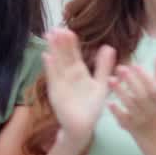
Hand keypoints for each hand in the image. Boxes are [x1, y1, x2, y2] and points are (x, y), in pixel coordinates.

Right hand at [42, 28, 114, 146]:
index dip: (71, 43)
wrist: (82, 126)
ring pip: (57, 63)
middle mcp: (68, 75)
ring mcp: (60, 82)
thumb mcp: (101, 84)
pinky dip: (50, 67)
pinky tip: (47, 56)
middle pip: (63, 56)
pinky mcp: (55, 91)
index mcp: (79, 73)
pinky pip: (53, 77)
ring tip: (49, 36)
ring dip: (53, 50)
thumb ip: (104, 67)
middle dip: (59, 43)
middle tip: (55, 28)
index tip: (67, 30)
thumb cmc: (91, 107)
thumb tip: (109, 47)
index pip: (74, 55)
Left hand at [109, 56, 155, 138]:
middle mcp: (150, 108)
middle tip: (120, 68)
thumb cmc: (152, 102)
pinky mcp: (128, 124)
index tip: (135, 65)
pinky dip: (116, 111)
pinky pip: (123, 118)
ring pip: (131, 105)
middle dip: (131, 81)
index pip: (154, 87)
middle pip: (142, 95)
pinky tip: (109, 102)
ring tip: (110, 79)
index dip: (146, 77)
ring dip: (121, 92)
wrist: (150, 129)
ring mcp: (140, 117)